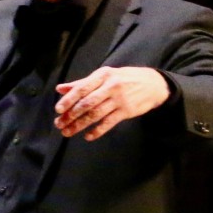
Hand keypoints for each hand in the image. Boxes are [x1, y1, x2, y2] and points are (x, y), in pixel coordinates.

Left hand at [54, 66, 171, 139]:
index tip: (58, 110)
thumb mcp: (104, 76)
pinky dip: (97, 131)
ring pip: (95, 114)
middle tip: (59, 124)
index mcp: (102, 75)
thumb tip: (60, 89)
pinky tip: (87, 136)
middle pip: (87, 103)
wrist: (154, 84)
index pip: (81, 89)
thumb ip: (82, 83)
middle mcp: (111, 86)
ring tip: (67, 132)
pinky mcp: (127, 111)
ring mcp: (119, 99)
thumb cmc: (124, 79)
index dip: (68, 100)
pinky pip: (108, 123)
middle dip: (70, 115)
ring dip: (79, 125)